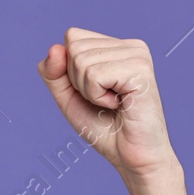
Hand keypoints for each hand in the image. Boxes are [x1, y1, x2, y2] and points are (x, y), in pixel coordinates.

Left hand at [36, 27, 176, 181]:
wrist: (131, 157)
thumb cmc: (103, 127)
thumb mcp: (67, 96)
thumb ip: (53, 72)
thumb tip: (54, 48)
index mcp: (117, 47)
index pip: (72, 37)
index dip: (69, 70)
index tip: (94, 90)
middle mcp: (130, 46)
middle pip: (74, 47)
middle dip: (78, 81)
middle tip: (104, 100)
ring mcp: (138, 55)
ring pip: (81, 61)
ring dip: (88, 91)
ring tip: (113, 103)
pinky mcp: (140, 70)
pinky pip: (94, 75)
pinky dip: (97, 97)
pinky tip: (119, 104)